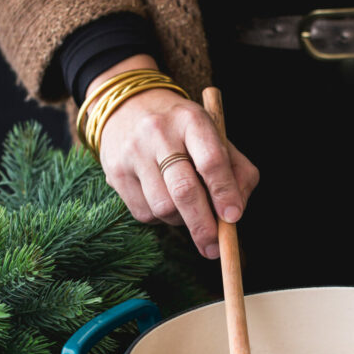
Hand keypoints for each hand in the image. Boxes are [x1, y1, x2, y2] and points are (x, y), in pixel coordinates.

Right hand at [86, 56, 259, 257]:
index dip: (224, 193)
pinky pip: (144, 213)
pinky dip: (161, 219)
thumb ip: (237, 171)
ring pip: (163, 207)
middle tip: (214, 246)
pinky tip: (166, 202)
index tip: (233, 218)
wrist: (129, 108)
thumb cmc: (185, 131)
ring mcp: (133, 152)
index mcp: (191, 120)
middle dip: (203, 225)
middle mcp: (159, 133)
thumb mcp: (216, 137)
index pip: (211, 161)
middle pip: (184, 190)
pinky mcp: (115, 172)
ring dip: (182, 221)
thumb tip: (235, 213)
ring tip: (189, 212)